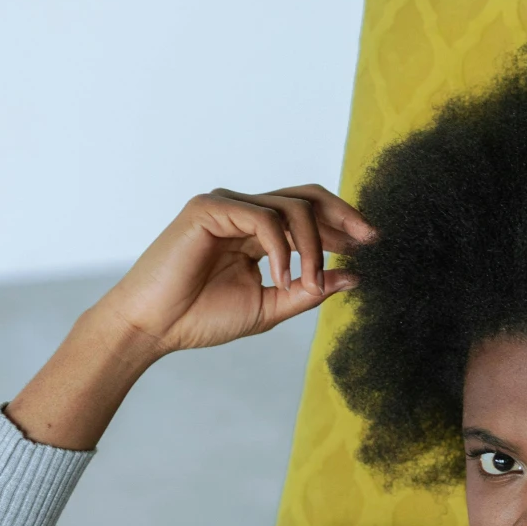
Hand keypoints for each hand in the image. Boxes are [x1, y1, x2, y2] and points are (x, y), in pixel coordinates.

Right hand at [93, 184, 374, 355]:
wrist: (154, 328)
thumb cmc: (201, 318)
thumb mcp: (269, 307)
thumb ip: (309, 291)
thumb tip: (354, 277)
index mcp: (256, 232)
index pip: (309, 214)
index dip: (343, 227)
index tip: (372, 247)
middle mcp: (243, 212)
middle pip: (307, 197)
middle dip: (344, 216)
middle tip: (369, 241)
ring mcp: (226, 206)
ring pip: (291, 207)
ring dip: (313, 245)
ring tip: (310, 281)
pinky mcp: (209, 208)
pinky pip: (263, 217)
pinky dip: (282, 248)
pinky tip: (282, 277)